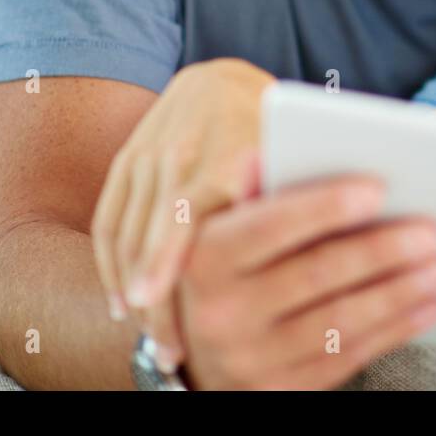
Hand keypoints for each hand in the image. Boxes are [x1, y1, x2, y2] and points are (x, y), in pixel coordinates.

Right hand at [91, 58, 274, 371]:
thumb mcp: (295, 157)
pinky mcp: (126, 162)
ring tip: (154, 344)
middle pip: (154, 239)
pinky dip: (111, 267)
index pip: (191, 218)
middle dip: (157, 303)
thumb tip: (326, 258)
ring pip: (126, 236)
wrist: (220, 77)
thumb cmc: (277, 128)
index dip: (173, 269)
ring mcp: (147, 156)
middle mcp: (180, 151)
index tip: (180, 323)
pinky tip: (124, 304)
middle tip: (170, 358)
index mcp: (229, 151)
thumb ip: (295, 201)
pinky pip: (108, 221)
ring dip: (134, 294)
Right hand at [176, 176, 435, 388]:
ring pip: (339, 321)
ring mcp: (252, 357)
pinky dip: (395, 330)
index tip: (379, 188)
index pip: (272, 225)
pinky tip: (427, 305)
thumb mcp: (218, 223)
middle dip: (380, 249)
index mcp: (206, 258)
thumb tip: (267, 152)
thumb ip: (248, 186)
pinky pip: (348, 357)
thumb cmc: (230, 266)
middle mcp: (222, 312)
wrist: (203, 351)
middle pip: (316, 274)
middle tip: (431, 230)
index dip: (327, 206)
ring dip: (398, 292)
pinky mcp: (282, 390)